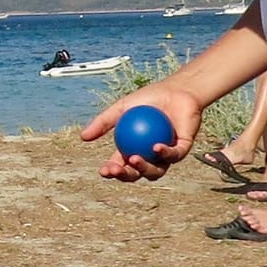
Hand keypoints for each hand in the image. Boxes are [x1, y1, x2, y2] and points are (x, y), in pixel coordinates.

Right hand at [81, 84, 205, 182]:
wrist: (176, 90)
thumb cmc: (149, 98)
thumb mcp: (121, 108)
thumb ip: (103, 122)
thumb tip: (83, 137)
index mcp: (133, 150)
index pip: (120, 165)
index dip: (112, 171)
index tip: (103, 170)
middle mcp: (150, 157)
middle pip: (136, 173)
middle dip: (125, 176)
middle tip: (116, 169)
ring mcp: (167, 156)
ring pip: (155, 171)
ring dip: (144, 168)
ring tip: (134, 159)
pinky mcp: (182, 149)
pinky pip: (173, 155)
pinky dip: (164, 152)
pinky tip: (155, 147)